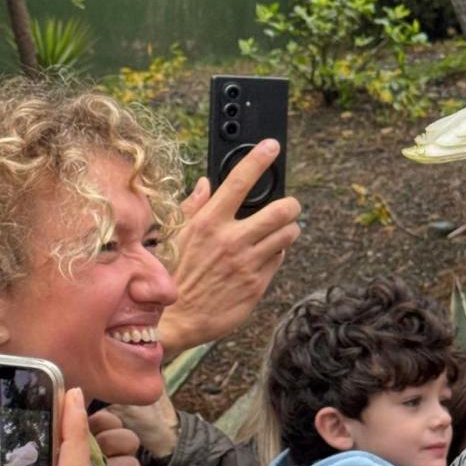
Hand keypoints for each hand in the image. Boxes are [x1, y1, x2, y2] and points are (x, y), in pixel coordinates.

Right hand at [159, 140, 300, 354]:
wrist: (178, 318)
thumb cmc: (174, 274)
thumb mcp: (176, 236)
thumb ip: (194, 207)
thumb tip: (206, 183)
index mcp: (208, 223)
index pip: (239, 182)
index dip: (259, 159)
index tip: (272, 147)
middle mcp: (231, 240)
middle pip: (280, 209)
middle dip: (290, 204)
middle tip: (288, 205)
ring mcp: (247, 263)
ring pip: (287, 234)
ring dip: (288, 229)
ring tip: (280, 230)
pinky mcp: (257, 283)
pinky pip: (279, 258)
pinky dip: (276, 252)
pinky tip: (265, 254)